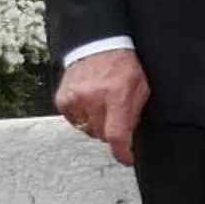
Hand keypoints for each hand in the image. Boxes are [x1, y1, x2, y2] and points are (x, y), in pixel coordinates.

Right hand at [56, 49, 148, 166]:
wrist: (98, 45)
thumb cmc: (122, 65)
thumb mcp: (141, 87)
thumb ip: (135, 114)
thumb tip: (129, 138)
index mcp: (117, 95)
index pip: (116, 135)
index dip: (122, 153)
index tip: (126, 158)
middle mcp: (94, 98)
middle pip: (102, 135)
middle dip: (111, 131)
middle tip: (115, 115)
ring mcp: (75, 98)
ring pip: (88, 130)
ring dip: (96, 123)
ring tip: (102, 105)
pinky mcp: (63, 99)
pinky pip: (74, 121)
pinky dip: (83, 117)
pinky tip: (89, 102)